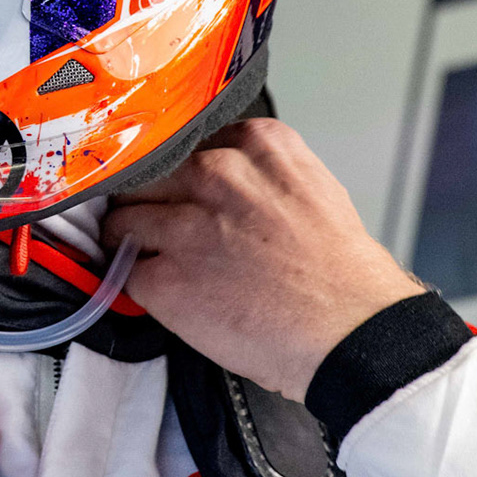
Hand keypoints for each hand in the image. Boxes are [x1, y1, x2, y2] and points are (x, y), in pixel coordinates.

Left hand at [101, 117, 423, 402]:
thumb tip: (217, 177)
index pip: (184, 140)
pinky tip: (168, 296)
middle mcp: (215, 174)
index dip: (178, 172)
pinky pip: (126, 272)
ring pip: (123, 218)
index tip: (180, 192)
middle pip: (145, 173)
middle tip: (159, 226)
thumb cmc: (340, 275)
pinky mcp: (164, 279)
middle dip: (147, 199)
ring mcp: (185, 226)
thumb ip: (260, 170)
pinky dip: (139, 286)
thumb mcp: (312, 188)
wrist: (353, 336)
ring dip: (130, 240)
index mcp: (255, 144)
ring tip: (155, 261)